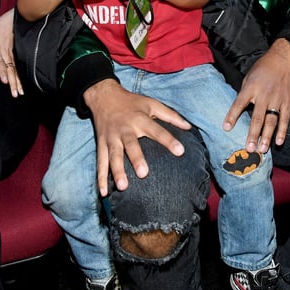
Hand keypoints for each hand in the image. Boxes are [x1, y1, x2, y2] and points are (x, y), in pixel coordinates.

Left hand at [0, 11, 22, 96]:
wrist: (9, 24)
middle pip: (0, 63)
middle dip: (2, 72)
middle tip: (4, 81)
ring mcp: (6, 56)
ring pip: (11, 70)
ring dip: (13, 82)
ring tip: (15, 93)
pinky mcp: (13, 59)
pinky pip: (16, 72)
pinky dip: (19, 82)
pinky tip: (20, 91)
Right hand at [84, 79, 190, 195]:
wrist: (104, 96)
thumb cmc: (132, 103)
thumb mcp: (152, 103)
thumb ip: (171, 115)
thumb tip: (189, 126)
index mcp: (139, 119)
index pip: (156, 130)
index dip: (168, 140)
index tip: (180, 151)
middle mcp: (125, 129)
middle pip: (131, 145)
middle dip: (136, 159)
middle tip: (144, 174)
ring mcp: (111, 138)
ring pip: (113, 156)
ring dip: (117, 171)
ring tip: (123, 187)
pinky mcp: (101, 144)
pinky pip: (100, 162)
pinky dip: (100, 178)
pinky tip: (104, 192)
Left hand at [223, 39, 289, 151]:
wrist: (284, 58)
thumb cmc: (263, 67)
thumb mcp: (249, 76)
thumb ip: (245, 93)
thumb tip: (239, 109)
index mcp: (251, 87)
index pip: (239, 103)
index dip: (232, 116)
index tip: (226, 128)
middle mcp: (264, 95)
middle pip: (257, 118)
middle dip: (252, 134)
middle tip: (248, 148)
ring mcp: (277, 99)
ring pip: (271, 121)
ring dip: (266, 137)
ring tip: (262, 149)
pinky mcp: (288, 102)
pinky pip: (285, 118)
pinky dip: (282, 131)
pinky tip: (279, 142)